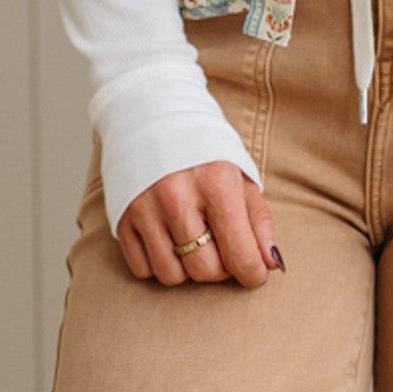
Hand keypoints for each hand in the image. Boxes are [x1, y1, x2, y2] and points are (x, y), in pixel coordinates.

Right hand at [116, 161, 284, 288]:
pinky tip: (166, 240)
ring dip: (186, 268)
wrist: (151, 115)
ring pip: (172, 276)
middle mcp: (177, 197)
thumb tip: (270, 264)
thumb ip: (258, 222)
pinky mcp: (122, 217)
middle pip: (205, 271)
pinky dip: (157, 264)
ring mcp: (145, 208)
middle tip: (219, 246)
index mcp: (216, 184)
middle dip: (219, 269)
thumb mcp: (240, 177)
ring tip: (191, 241)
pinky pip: (143, 269)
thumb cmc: (204, 152)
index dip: (253, 273)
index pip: (241, 257)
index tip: (252, 270)